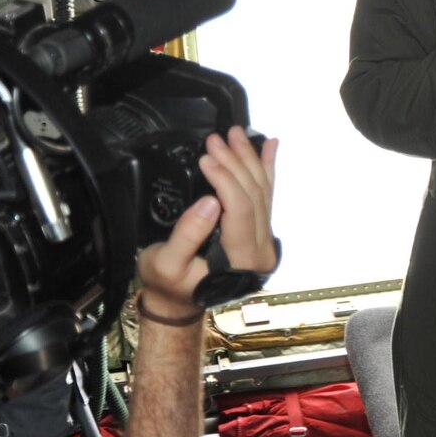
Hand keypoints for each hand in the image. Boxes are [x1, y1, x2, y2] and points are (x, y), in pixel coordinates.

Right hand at [135, 127, 277, 320]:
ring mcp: (262, 242)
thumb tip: (210, 201)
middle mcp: (259, 251)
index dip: (224, 179)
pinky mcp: (257, 232)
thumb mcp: (166, 263)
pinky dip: (267, 169)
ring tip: (236, 134)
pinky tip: (269, 146)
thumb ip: (187, 234)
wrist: (177, 301)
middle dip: (236, 162)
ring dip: (250, 159)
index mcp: (241, 261)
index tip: (205, 158)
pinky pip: (266, 196)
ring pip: (263, 192)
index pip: (240, 209)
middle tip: (217, 138)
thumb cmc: (169, 285)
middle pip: (255, 195)